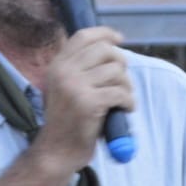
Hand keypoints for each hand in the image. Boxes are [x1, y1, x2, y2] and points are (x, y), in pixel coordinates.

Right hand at [35, 27, 132, 171]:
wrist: (56, 152)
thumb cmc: (67, 122)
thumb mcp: (64, 88)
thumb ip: (79, 69)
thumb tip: (110, 49)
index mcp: (57, 66)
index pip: (83, 36)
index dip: (105, 34)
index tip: (119, 39)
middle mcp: (63, 72)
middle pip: (104, 50)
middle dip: (121, 63)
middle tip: (122, 81)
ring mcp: (75, 87)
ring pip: (116, 71)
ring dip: (127, 86)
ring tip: (123, 99)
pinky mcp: (89, 103)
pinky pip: (120, 92)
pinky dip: (129, 101)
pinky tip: (125, 109)